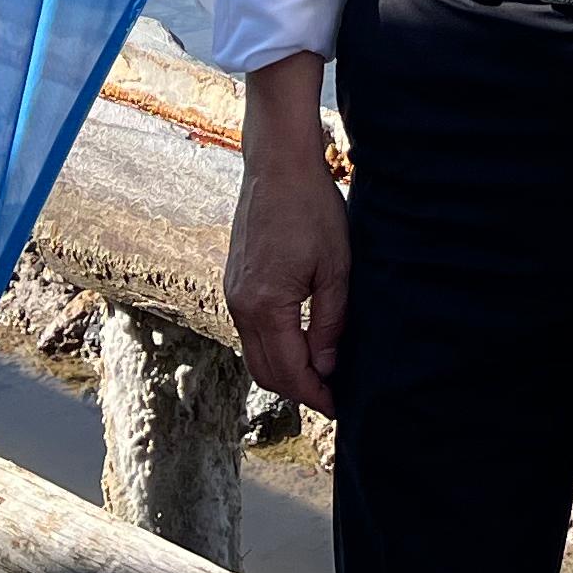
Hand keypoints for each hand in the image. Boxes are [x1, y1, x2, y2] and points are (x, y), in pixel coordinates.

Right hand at [224, 57, 350, 415]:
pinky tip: (301, 342)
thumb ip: (330, 323)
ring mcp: (233, 293)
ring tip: (320, 374)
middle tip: (332, 396)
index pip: (289, 371)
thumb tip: (326, 368)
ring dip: (285, 371)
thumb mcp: (336, 268)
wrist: (278, 166)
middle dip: (298, 390)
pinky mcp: (235, 281)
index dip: (315, 394)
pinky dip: (273, 347)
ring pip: (255, 353)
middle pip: (265, 372)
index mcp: (266, 306)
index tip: (339, 406)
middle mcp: (241, 305)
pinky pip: (250, 330)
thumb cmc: (313, 209)